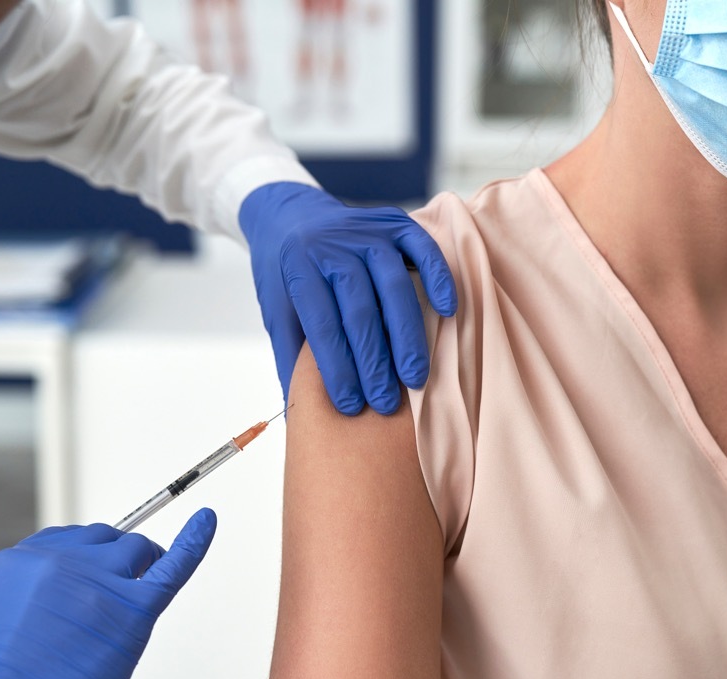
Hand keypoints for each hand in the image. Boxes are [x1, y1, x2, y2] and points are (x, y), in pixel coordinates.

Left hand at [240, 182, 456, 415]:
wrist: (289, 214)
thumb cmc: (285, 273)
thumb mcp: (277, 310)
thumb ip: (289, 357)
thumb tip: (299, 417)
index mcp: (299, 267)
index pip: (323, 325)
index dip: (338, 368)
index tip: (351, 405)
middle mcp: (333, 245)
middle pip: (361, 310)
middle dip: (374, 362)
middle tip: (385, 402)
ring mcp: (367, 231)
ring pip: (394, 287)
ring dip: (407, 336)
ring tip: (415, 378)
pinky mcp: (395, 223)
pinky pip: (424, 250)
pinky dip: (439, 279)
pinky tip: (449, 312)